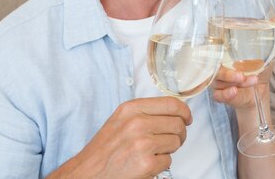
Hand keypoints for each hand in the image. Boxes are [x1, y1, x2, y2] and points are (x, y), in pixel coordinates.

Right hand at [47, 97, 191, 178]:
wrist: (88, 173)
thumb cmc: (105, 149)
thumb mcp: (121, 120)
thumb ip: (145, 112)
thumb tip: (175, 110)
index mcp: (131, 109)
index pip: (172, 103)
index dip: (184, 111)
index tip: (187, 118)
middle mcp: (137, 123)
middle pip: (177, 123)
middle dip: (179, 133)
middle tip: (172, 140)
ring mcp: (142, 143)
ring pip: (176, 142)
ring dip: (169, 149)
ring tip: (153, 152)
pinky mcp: (146, 163)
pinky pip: (168, 160)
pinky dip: (161, 164)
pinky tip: (146, 164)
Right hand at [212, 16, 274, 110]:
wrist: (258, 90)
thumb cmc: (257, 66)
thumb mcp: (266, 51)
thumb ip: (272, 35)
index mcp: (224, 51)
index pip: (212, 45)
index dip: (213, 43)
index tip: (222, 42)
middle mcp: (218, 64)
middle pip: (214, 66)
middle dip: (227, 71)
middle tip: (241, 74)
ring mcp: (218, 80)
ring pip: (219, 80)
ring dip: (235, 82)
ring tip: (251, 80)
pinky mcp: (220, 94)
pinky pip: (218, 95)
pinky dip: (226, 94)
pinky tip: (234, 91)